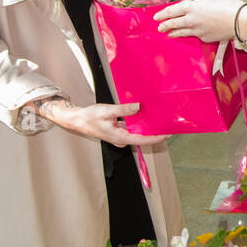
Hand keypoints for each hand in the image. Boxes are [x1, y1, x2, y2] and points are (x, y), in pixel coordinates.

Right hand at [40, 99, 170, 146]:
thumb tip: (139, 107)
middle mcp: (121, 139)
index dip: (156, 137)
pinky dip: (140, 124)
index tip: (167, 134)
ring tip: (161, 120)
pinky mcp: (119, 131)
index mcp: (119, 137)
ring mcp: (120, 136)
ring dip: (148, 128)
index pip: (142, 140)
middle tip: (169, 124)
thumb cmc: (90, 116)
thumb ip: (124, 109)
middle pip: (142, 137)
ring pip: (138, 133)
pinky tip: (147, 116)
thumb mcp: (107, 111)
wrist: (78, 119)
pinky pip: (132, 129)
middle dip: (155, 132)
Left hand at [154, 0, 246, 44]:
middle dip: (164, 25)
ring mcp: (197, 30)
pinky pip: (195, 35)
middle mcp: (191, 19)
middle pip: (173, 23)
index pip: (171, 11)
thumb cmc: (227, 4)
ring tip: (169, 33)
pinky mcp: (205, 38)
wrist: (240, 20)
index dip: (162, 14)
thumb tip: (190, 0)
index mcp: (191, 6)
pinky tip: (190, 34)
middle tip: (159, 27)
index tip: (156, 17)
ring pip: (181, 32)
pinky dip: (190, 34)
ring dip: (173, 32)